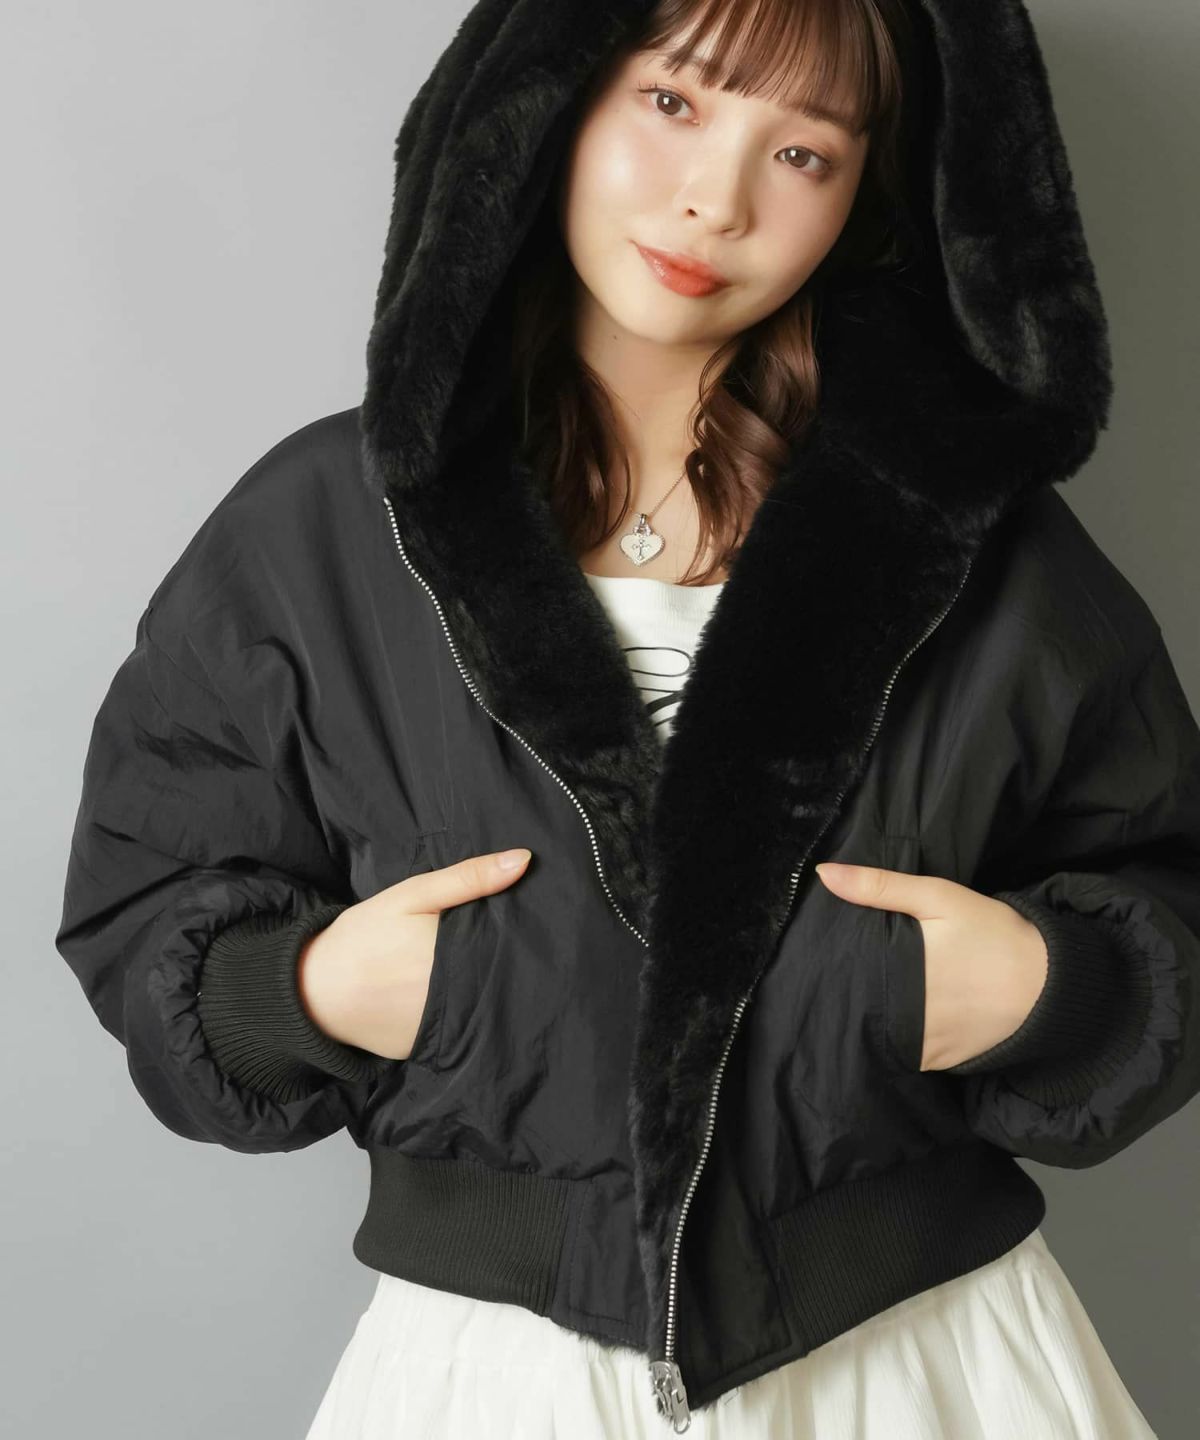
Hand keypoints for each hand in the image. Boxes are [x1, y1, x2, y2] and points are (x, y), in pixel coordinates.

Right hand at [297, 847, 531, 1059]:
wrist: (311, 990)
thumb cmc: (363, 936)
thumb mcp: (412, 895)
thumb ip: (468, 878)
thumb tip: (524, 859)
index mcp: (453, 956)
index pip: (507, 947)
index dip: (519, 936)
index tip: (526, 927)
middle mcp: (453, 998)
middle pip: (496, 977)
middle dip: (502, 963)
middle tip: (498, 948)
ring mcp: (438, 1029)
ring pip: (480, 1006)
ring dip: (483, 991)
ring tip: (478, 973)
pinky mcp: (423, 1050)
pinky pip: (453, 1030)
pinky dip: (456, 1015)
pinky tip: (450, 999)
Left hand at [814, 862, 1048, 1070]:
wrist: (1052, 983)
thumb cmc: (993, 934)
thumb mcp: (939, 897)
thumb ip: (880, 886)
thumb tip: (824, 874)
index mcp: (902, 976)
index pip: (843, 983)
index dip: (825, 974)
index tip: (813, 962)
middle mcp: (909, 1018)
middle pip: (856, 1012)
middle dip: (843, 998)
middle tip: (828, 979)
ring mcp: (925, 1046)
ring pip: (877, 1038)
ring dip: (866, 1022)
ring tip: (855, 999)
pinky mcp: (941, 1062)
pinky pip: (904, 1055)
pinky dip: (895, 1040)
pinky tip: (891, 1020)